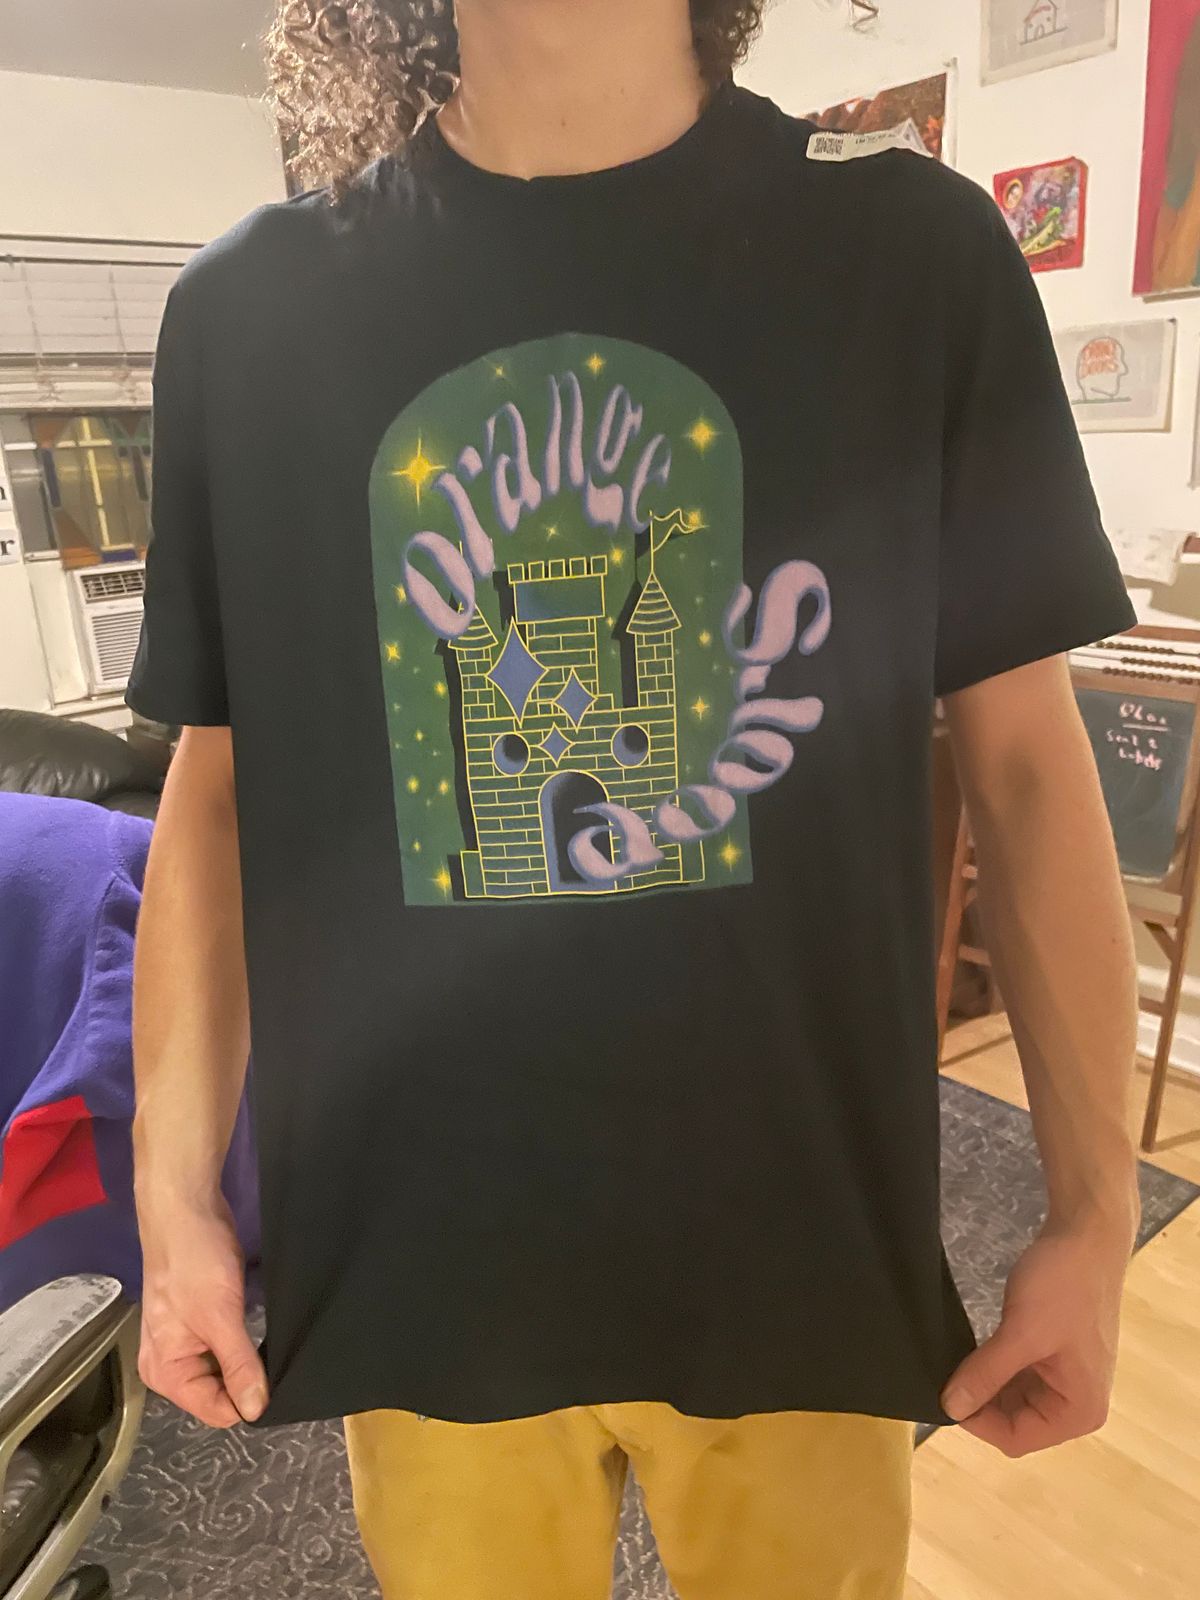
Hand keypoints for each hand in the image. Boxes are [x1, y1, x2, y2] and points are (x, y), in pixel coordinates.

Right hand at [136, 1189, 267, 1427]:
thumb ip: (238, 1366)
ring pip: (224, 1369)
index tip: (276, 1382)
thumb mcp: (219, 1317)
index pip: (215, 1410)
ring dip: (246, 1360)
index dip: (247, 1400)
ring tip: (272, 1344)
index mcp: (165, 1372)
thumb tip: (256, 1410)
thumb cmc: (195, 1262)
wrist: (186, 1210)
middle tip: (277, 1358)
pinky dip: (242, 1343)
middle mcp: (170, 1364)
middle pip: (218, 1393)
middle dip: (246, 1380)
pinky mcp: (200, 1321)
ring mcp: (184, 1342)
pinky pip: (225, 1347)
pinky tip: (259, 1329)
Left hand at [940, 1216, 1133, 1456]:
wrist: (1086, 1235)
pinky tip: (975, 1350)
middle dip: (980, 1401)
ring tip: (957, 1360)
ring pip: (1012, 1398)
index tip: (944, 1394)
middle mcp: (1077, 1404)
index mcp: (1079, 1410)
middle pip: (1014, 1421)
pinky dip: (995, 1366)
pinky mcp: (1055, 1355)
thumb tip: (950, 1408)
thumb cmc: (1063, 1287)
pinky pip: (1018, 1375)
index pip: (1016, 1438)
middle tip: (945, 1374)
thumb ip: (986, 1374)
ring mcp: (1066, 1379)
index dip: (977, 1420)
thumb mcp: (1021, 1334)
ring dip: (986, 1383)